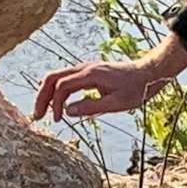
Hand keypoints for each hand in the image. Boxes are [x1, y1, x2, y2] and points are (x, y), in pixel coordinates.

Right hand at [33, 39, 186, 120]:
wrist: (149, 73)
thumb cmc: (136, 89)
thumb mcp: (116, 103)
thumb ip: (91, 107)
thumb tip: (67, 111)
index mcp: (91, 74)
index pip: (62, 85)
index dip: (54, 102)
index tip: (57, 119)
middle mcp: (85, 68)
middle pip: (52, 77)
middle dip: (42, 96)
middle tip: (37, 116)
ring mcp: (86, 68)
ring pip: (57, 76)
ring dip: (47, 93)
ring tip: (44, 112)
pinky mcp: (88, 72)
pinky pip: (66, 78)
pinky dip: (57, 90)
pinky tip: (58, 104)